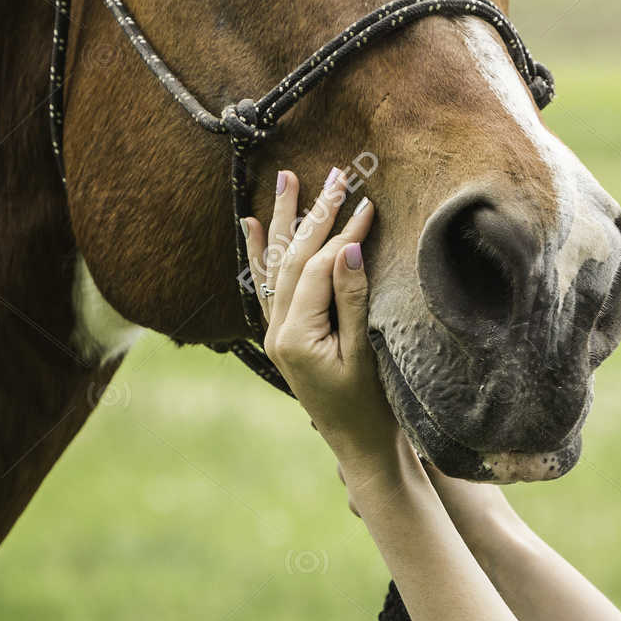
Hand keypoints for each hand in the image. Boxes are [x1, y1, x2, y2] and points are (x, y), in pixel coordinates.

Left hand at [246, 167, 399, 461]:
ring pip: (276, 265)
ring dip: (283, 221)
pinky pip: (267, 285)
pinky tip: (250, 224)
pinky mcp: (284, 335)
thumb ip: (352, 299)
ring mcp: (276, 333)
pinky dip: (259, 253)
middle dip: (314, 214)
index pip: (318, 270)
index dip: (344, 236)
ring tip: (286, 179)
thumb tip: (346, 248)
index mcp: (295, 337)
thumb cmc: (370, 406)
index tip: (369, 206)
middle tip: (335, 174)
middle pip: (293, 259)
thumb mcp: (364, 353)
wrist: (360, 446)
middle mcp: (278, 332)